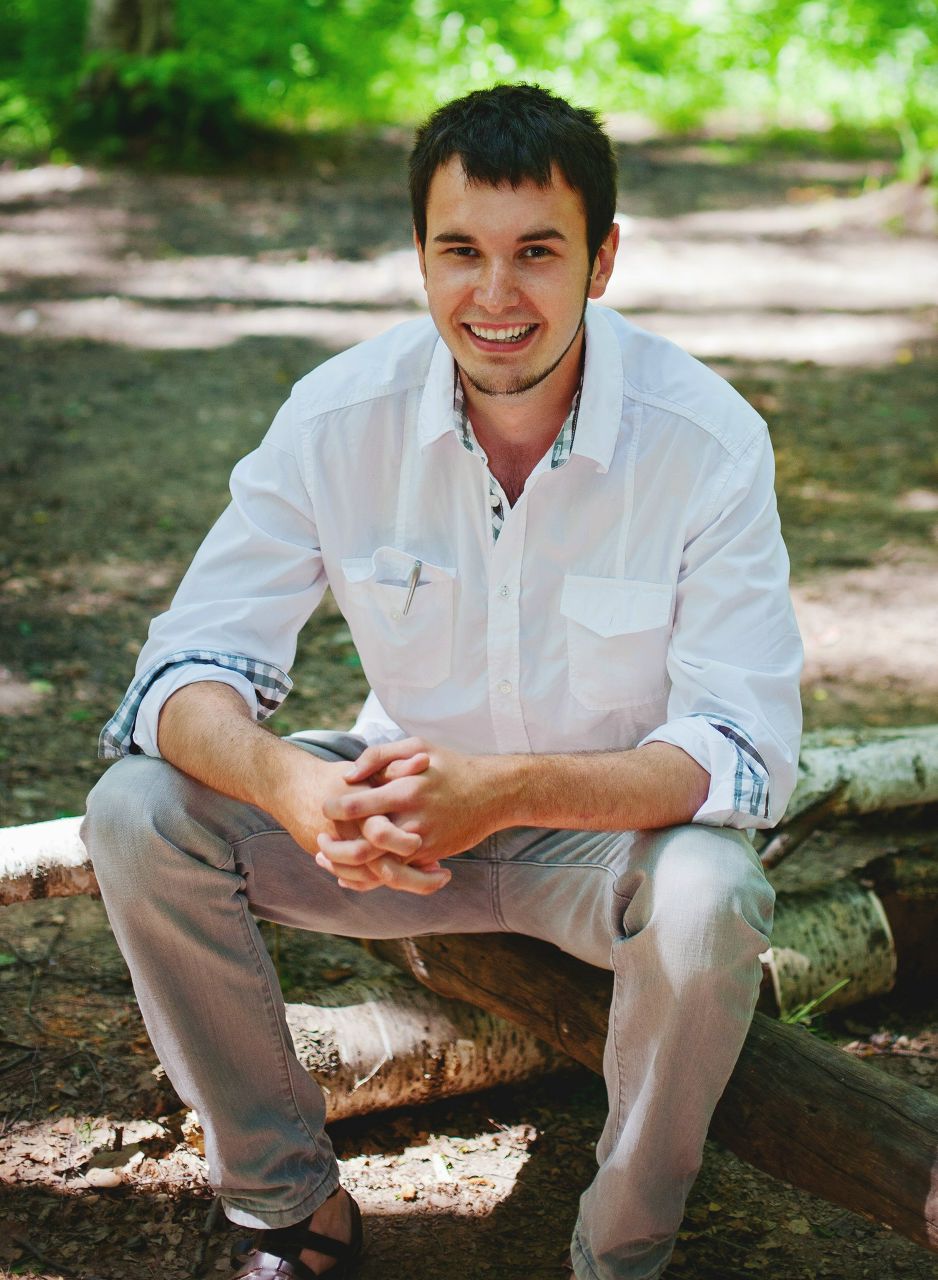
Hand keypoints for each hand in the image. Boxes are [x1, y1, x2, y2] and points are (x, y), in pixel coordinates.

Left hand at [316, 738, 502, 893]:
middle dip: (336, 846)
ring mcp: (423, 841)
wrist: (494, 793)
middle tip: (321, 839)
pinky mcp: (431, 856)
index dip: (334, 808)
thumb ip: (379, 755)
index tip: (324, 806)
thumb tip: (349, 774)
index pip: (358, 804)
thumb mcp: (417, 746)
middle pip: (363, 843)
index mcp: (405, 789)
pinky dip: (374, 874)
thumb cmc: (451, 766)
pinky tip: (356, 870)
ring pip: (379, 865)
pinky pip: (398, 872)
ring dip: (350, 867)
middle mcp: (412, 819)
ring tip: (331, 860)